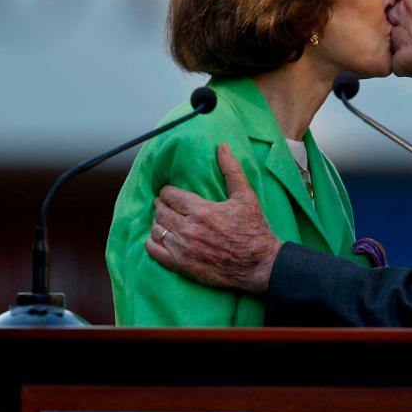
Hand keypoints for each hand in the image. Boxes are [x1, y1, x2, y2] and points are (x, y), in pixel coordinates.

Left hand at [145, 143, 281, 293]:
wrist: (260, 265)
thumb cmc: (254, 229)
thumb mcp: (246, 196)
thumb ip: (231, 170)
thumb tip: (222, 146)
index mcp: (202, 210)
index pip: (170, 195)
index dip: (167, 191)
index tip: (169, 192)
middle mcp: (189, 229)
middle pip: (161, 211)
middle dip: (161, 205)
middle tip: (165, 204)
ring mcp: (183, 249)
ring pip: (156, 230)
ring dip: (157, 222)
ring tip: (163, 219)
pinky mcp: (182, 266)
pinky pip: (154, 251)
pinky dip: (152, 243)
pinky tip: (157, 238)